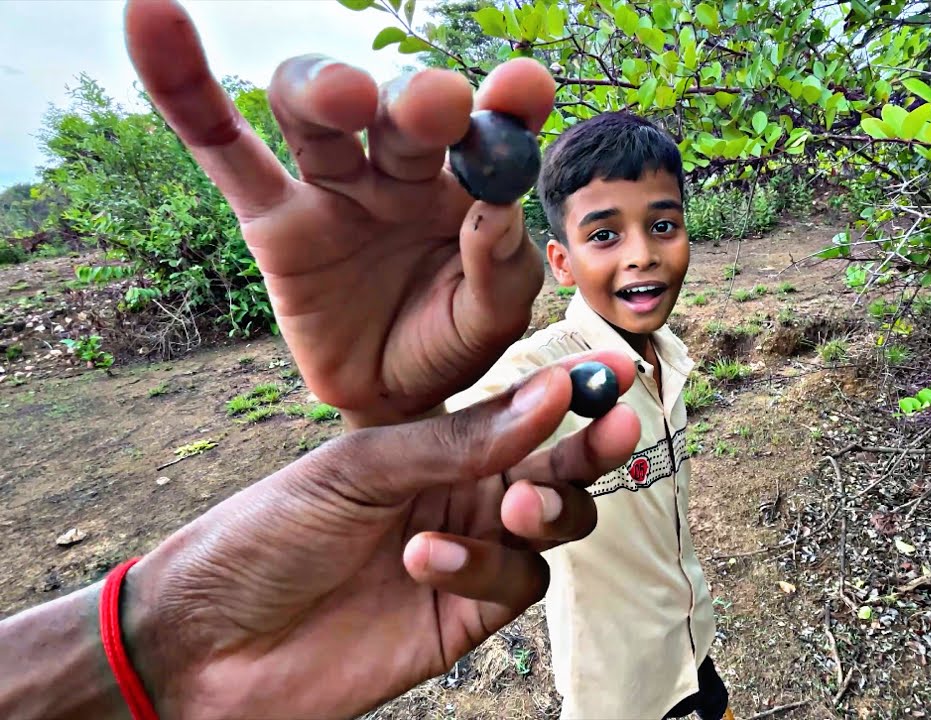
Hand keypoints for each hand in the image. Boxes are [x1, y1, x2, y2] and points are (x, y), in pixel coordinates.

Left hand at [117, 352, 639, 719]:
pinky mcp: (462, 620)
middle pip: (558, 472)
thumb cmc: (265, 533)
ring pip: (552, 532)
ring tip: (509, 510)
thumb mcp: (358, 467)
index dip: (575, 391)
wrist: (207, 640)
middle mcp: (461, 497)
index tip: (618, 371)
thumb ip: (460, 440)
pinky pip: (513, 586)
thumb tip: (551, 392)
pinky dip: (486, 568)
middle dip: (591, 450)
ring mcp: (466, 559)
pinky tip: (427, 560)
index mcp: (436, 446)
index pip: (523, 414)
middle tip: (613, 430)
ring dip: (544, 513)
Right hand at [124, 0, 555, 427]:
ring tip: (343, 97)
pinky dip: (186, 89)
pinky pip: (224, 149)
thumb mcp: (494, 316)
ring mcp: (334, 187)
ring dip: (326, 88)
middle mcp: (401, 169)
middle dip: (419, 100)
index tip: (525, 88)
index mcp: (467, 182)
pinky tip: (153, 20)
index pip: (492, 126)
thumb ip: (501, 268)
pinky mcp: (273, 219)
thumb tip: (492, 212)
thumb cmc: (450, 341)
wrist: (391, 397)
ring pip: (316, 113)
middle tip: (439, 105)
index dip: (508, 100)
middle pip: (400, 110)